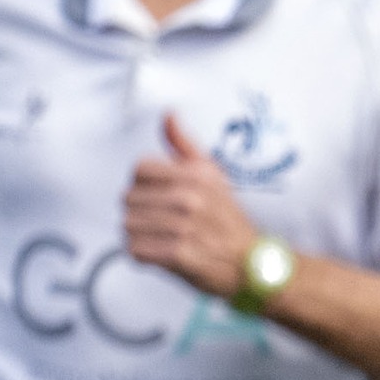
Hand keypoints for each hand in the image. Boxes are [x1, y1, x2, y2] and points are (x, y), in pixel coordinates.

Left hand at [124, 114, 255, 298]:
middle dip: (141, 213)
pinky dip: (144, 256)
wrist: (251, 265)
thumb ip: (185, 145)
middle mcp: (191, 198)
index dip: (145, 186)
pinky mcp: (179, 255)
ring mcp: (184, 227)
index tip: (162, 198)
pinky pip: (135, 250)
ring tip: (163, 239)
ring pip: (128, 225)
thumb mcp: (213, 176)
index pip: (139, 170)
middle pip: (128, 199)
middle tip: (164, 224)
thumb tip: (168, 114)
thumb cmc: (228, 220)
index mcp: (196, 175)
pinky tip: (163, 254)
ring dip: (140, 235)